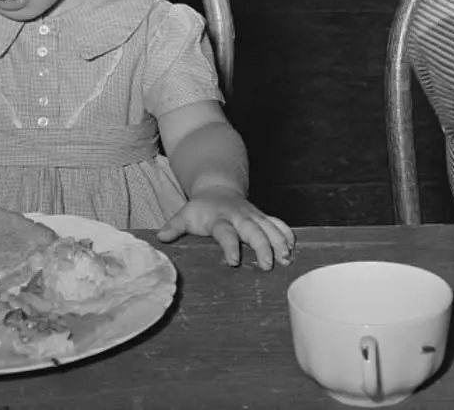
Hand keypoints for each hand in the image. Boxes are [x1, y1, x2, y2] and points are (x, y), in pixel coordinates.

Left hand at [157, 187, 294, 269]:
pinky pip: (278, 223)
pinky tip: (294, 248)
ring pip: (270, 227)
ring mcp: (253, 216)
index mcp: (220, 219)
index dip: (230, 246)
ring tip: (287, 259)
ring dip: (280, 242)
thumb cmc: (201, 208)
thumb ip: (174, 227)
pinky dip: (287, 234)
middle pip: (254, 230)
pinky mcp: (262, 217)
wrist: (218, 188)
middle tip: (268, 265)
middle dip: (263, 247)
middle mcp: (239, 217)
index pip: (226, 233)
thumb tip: (160, 238)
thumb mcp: (185, 214)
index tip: (234, 261)